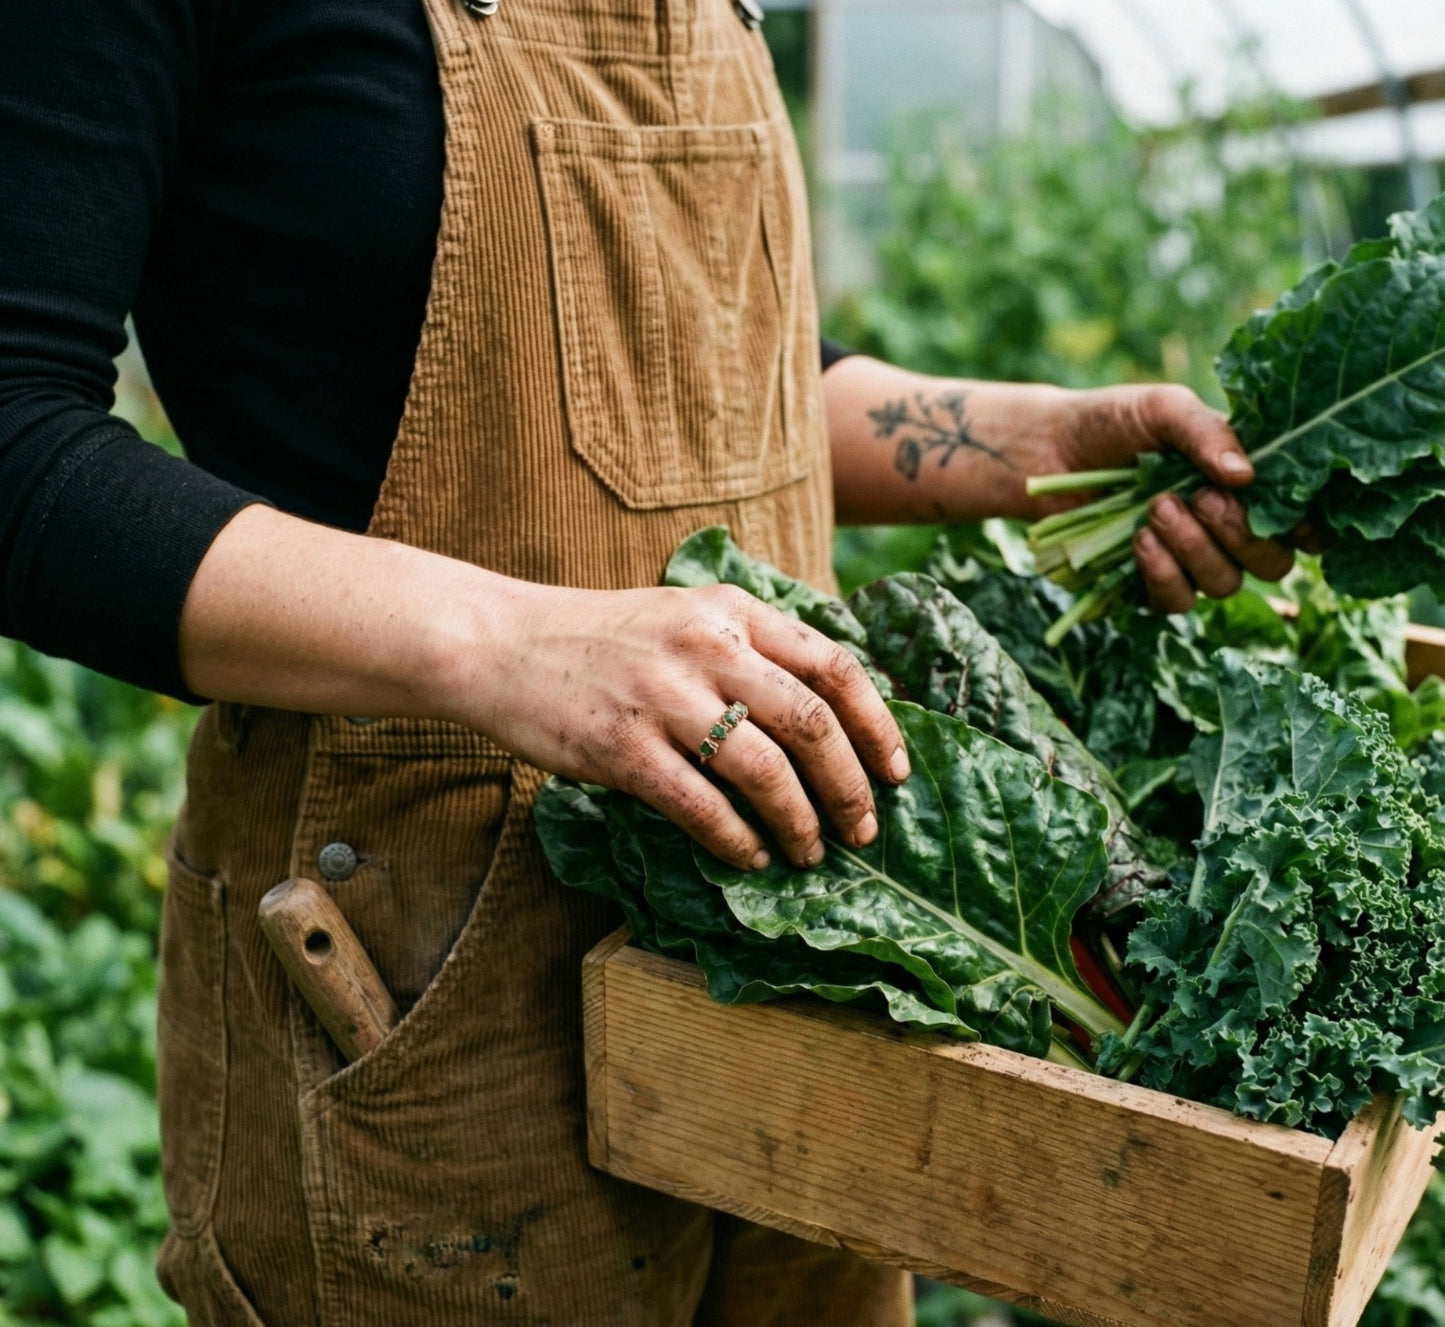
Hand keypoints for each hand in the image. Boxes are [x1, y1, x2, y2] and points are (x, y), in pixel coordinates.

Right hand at [463, 580, 909, 870]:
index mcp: (732, 610)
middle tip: (864, 831)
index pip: (834, 667)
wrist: (503, 644)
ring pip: (764, 770)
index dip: (879, 725)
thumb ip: (751, 653)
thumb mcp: (687, 618)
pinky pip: (701, 806)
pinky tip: (751, 858)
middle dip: (850, 786)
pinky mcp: (622, 748)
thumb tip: (828, 726)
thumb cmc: (604, 640)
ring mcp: (663, 696)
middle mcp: (706, 646)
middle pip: (811, 722)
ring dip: (800, 822)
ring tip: (811, 854)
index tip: (897, 774)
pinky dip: (737, 841)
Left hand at [1042, 384, 1295, 612]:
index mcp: (1249, 485)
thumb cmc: (1115, 422)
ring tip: (1156, 508)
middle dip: (1242, 534)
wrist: (1049, 450)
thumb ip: (1207, 434)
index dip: (1311, 528)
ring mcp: (1191, 561)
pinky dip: (1162, 573)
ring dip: (1194, 548)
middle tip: (1201, 498)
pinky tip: (1140, 540)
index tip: (1297, 517)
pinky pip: (1177, 600)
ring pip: (1225, 583)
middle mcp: (1228, 529)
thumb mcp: (1164, 410)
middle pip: (1273, 562)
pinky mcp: (1150, 585)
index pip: (1304, 522)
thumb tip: (1246, 475)